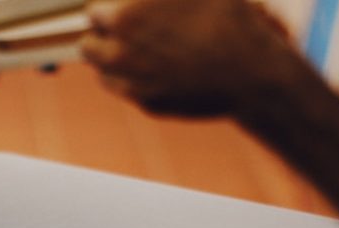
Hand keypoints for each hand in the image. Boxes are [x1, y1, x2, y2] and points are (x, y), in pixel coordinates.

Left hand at [80, 0, 300, 116]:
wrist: (250, 70)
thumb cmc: (225, 18)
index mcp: (124, 18)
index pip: (93, 14)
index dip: (111, 12)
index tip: (125, 13)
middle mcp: (120, 54)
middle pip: (89, 46)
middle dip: (104, 39)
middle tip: (127, 35)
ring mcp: (132, 84)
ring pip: (103, 73)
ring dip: (114, 62)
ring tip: (141, 53)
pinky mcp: (147, 104)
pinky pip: (126, 91)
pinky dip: (134, 81)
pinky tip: (157, 70)